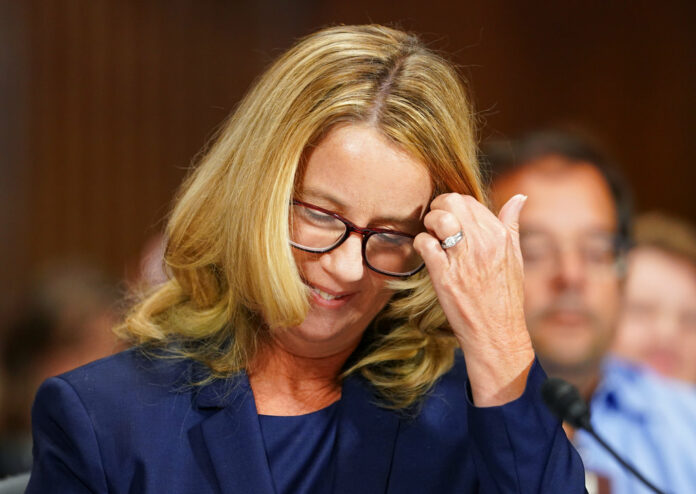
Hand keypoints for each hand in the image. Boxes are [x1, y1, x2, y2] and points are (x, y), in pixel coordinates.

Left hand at [413, 193, 534, 405]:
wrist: (497, 333)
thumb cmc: (505, 297)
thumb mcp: (514, 257)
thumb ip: (511, 224)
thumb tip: (519, 197)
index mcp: (499, 236)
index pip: (468, 200)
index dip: (453, 206)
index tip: (451, 220)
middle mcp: (482, 243)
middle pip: (451, 201)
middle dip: (438, 208)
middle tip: (436, 225)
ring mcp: (463, 259)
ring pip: (437, 218)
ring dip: (429, 224)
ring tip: (433, 238)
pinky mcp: (445, 276)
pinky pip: (425, 244)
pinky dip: (420, 244)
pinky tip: (428, 255)